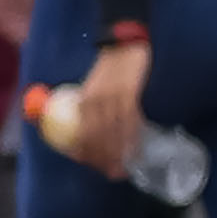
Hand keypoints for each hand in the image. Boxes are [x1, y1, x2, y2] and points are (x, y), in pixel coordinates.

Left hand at [51, 39, 146, 175]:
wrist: (124, 43)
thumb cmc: (112, 66)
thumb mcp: (95, 85)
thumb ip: (93, 104)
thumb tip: (94, 126)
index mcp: (83, 100)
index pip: (80, 133)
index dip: (85, 152)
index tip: (92, 166)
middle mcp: (94, 101)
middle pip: (95, 137)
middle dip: (103, 158)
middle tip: (111, 174)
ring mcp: (111, 98)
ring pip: (112, 132)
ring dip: (118, 154)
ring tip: (123, 169)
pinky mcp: (129, 94)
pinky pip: (130, 121)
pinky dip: (133, 138)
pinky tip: (136, 150)